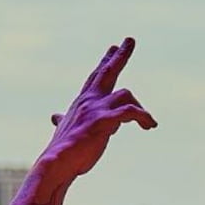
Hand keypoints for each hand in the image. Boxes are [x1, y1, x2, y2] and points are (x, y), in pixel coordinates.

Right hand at [45, 39, 155, 179]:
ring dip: (140, 108)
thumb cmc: (63, 152)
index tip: (113, 48)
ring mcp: (95, 109)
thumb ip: (64, 120)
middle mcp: (88, 101)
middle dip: (119, 56)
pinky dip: (143, 117)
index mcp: (81, 102)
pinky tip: (150, 125)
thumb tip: (55, 116)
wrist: (56, 165)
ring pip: (126, 94)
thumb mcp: (65, 130)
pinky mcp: (104, 121)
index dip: (105, 62)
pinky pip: (130, 112)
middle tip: (129, 40)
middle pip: (106, 72)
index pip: (95, 77)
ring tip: (149, 123)